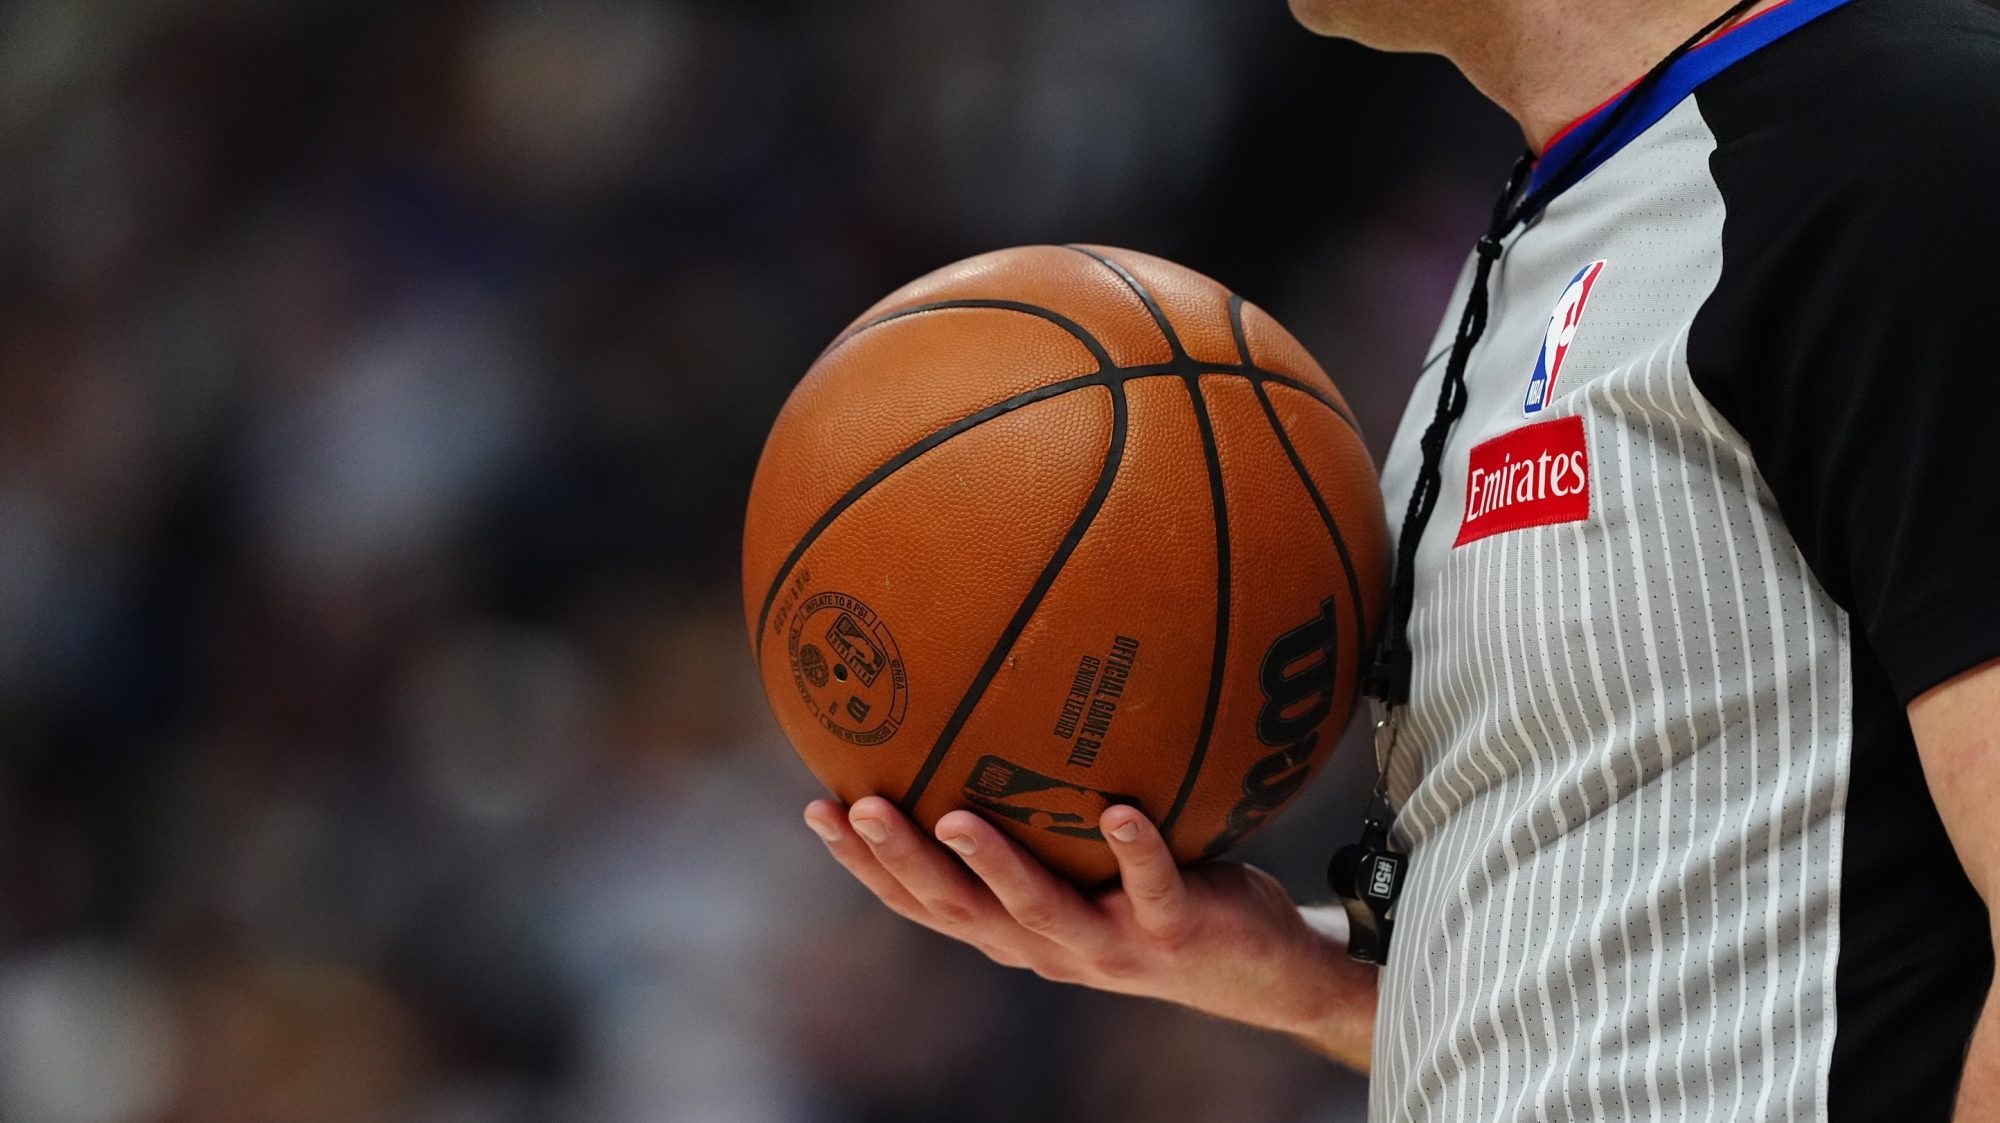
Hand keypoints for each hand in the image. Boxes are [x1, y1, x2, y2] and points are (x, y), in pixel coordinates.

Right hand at [803, 795, 1378, 1069]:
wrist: (1259, 970)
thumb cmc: (1162, 894)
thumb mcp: (1089, 859)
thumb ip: (1043, 811)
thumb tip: (998, 707)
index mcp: (1016, 930)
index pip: (921, 902)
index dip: (864, 865)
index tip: (816, 808)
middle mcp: (1048, 947)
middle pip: (957, 909)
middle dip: (899, 861)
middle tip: (855, 806)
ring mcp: (1109, 945)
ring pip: (1037, 908)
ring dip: (992, 864)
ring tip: (953, 815)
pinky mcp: (1173, 931)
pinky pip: (1150, 885)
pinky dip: (1132, 849)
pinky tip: (1119, 807)